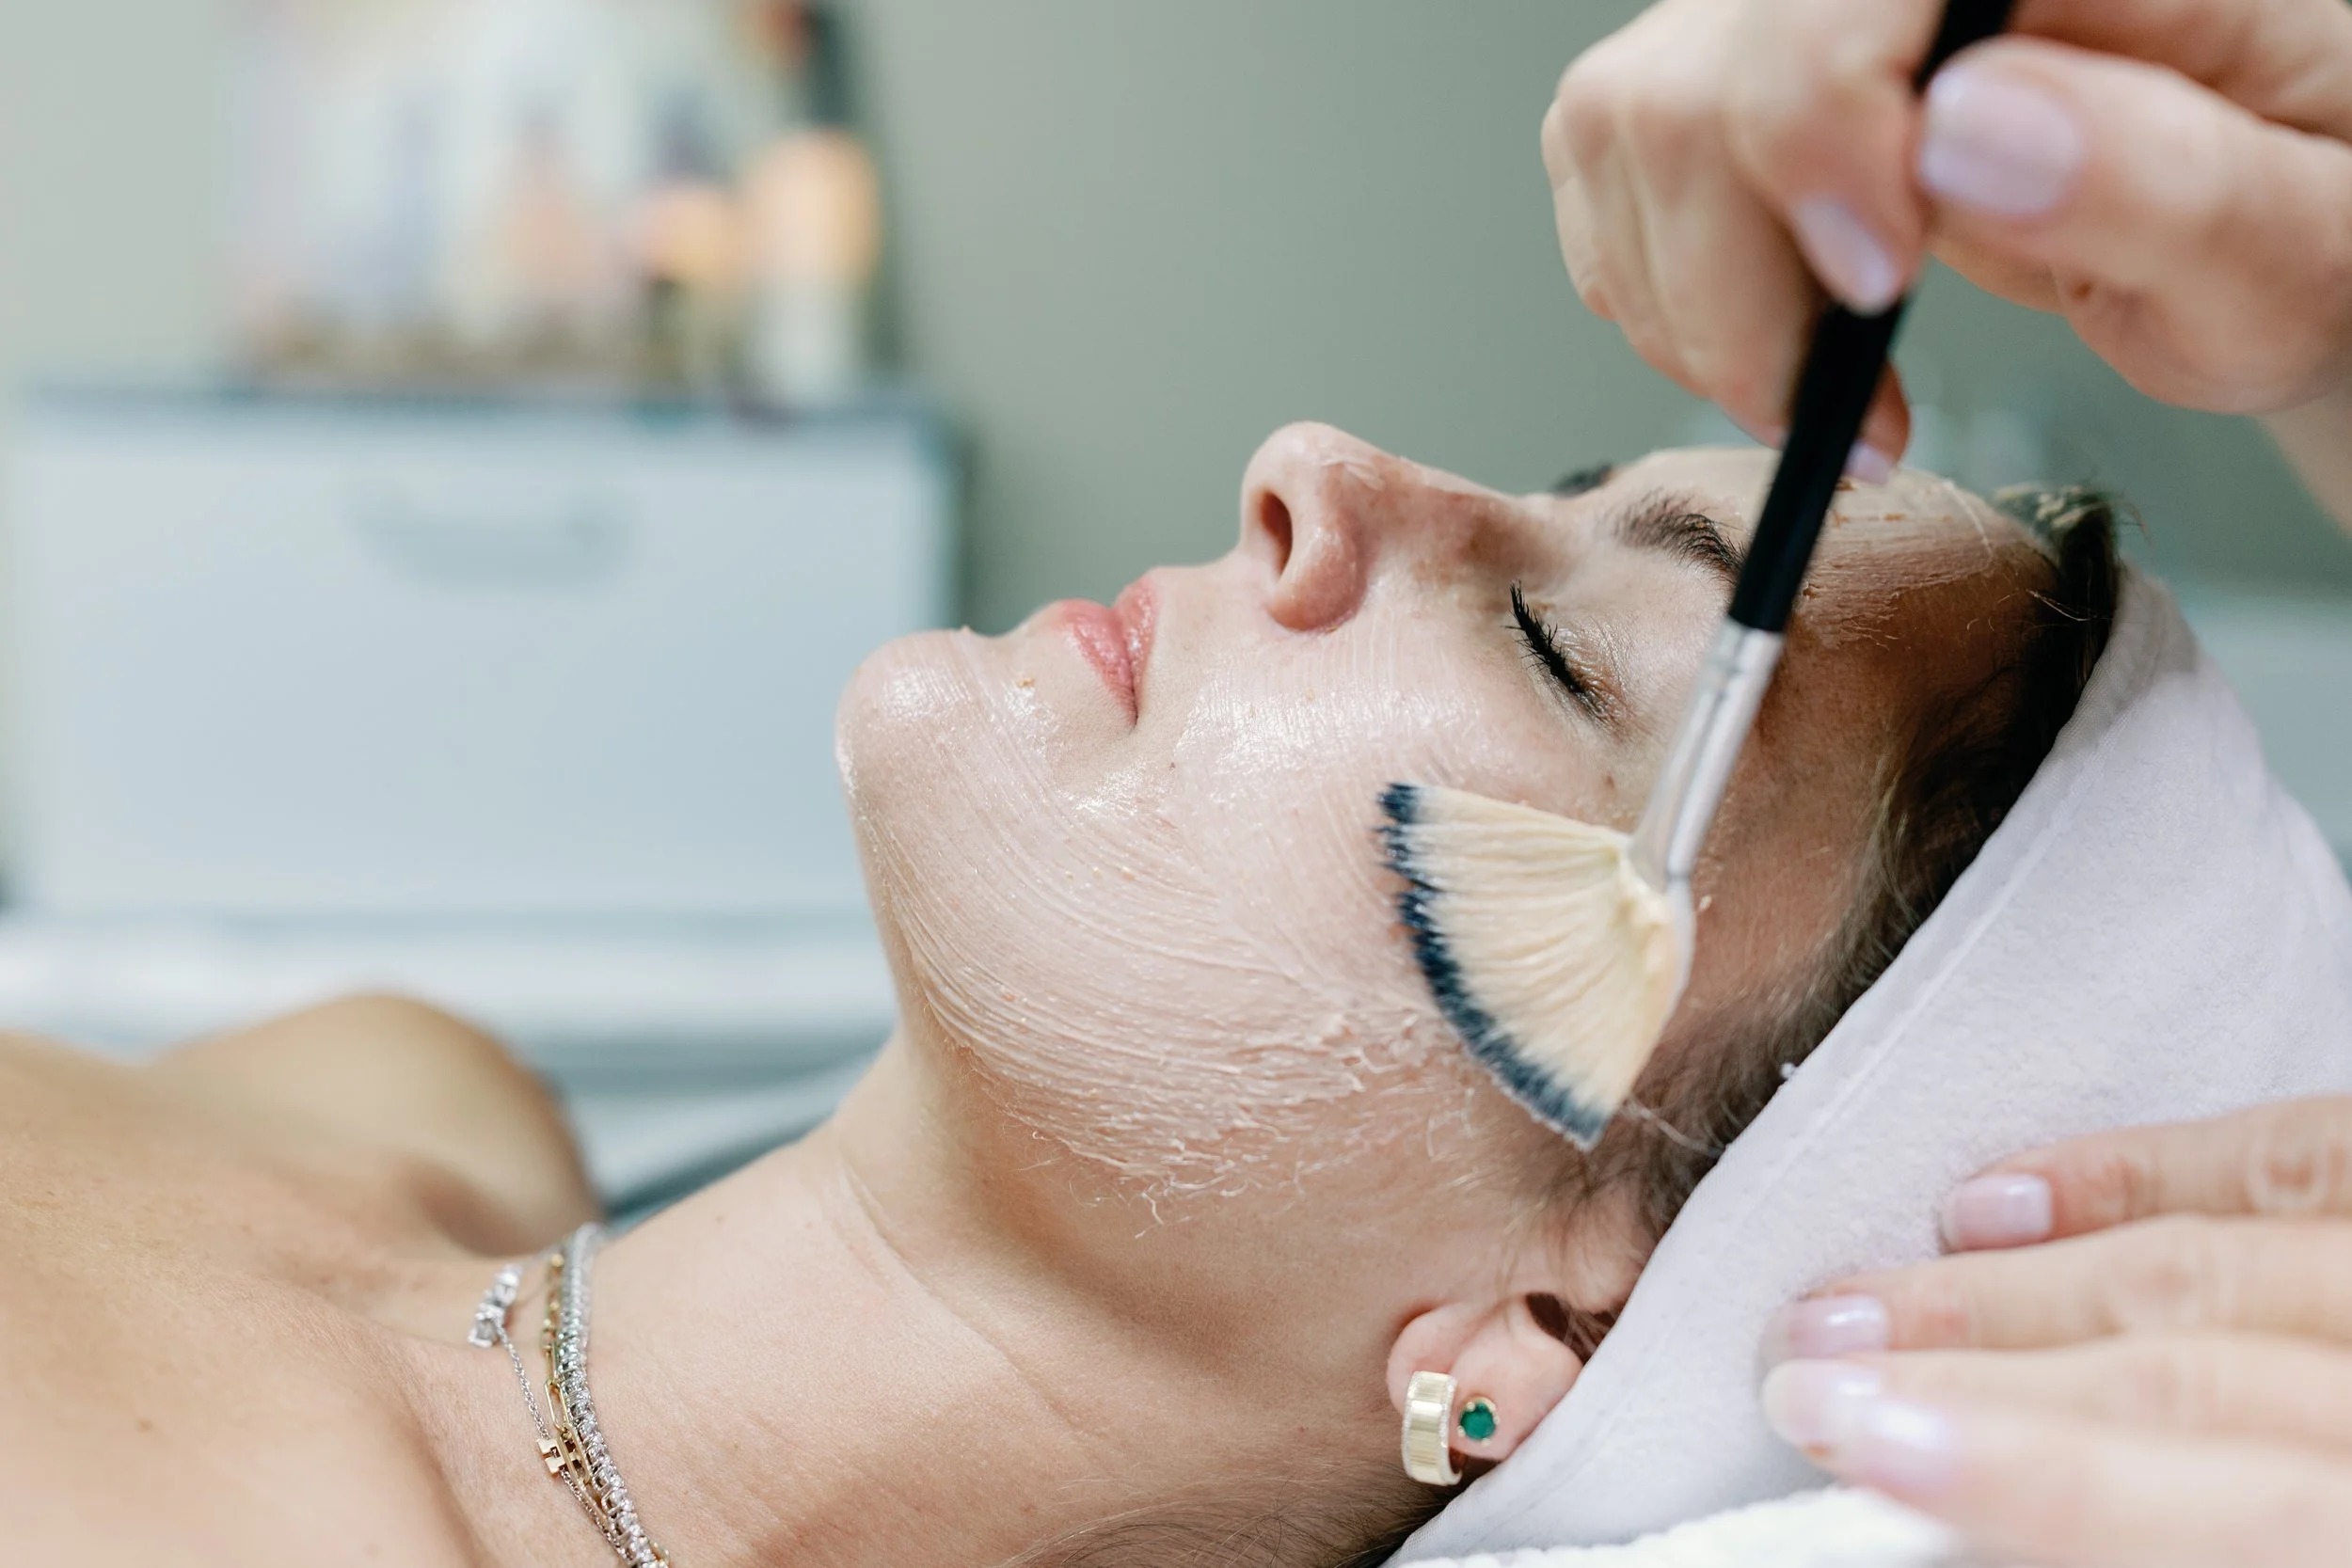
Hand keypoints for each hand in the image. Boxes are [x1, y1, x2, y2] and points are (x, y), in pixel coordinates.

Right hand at [1544, 0, 2351, 473]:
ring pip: (1623, 127)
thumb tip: (1965, 129)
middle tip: (1855, 403)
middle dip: (1737, 278)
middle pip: (1694, 74)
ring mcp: (1808, 15)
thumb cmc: (2307, 227)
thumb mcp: (2298, 241)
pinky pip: (1609, 174)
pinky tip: (1779, 343)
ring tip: (1825, 390)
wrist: (2272, 230)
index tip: (1879, 287)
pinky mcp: (1742, 82)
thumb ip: (2162, 177)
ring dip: (1691, 309)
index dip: (1814, 134)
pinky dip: (1665, 300)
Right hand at [1757, 1097, 2351, 1567]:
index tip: (1854, 1433)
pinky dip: (2136, 1170)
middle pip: (2187, 1366)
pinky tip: (2014, 1193)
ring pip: (2208, 1259)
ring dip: (2014, 1279)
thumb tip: (1967, 1526)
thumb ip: (2172, 1542)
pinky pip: (2296, 1155)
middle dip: (1972, 1361)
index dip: (2028, 1470)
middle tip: (1813, 1362)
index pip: (2246, 1505)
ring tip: (1868, 1296)